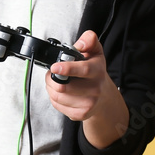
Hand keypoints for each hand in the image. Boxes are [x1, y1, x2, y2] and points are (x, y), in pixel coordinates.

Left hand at [45, 31, 128, 147]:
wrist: (104, 96)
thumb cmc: (95, 72)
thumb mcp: (95, 51)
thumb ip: (89, 40)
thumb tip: (80, 44)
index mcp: (98, 70)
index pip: (84, 70)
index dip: (67, 68)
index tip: (55, 67)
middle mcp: (95, 89)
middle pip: (64, 86)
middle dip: (51, 78)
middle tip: (52, 71)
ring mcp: (89, 103)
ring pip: (58, 96)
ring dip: (51, 87)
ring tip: (55, 81)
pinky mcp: (80, 114)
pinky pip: (57, 105)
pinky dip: (54, 98)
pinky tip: (60, 92)